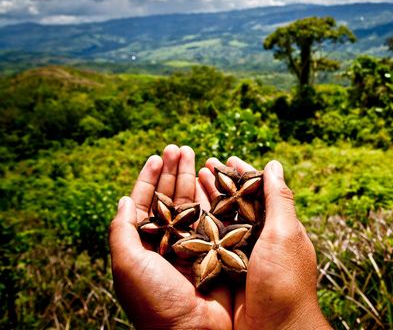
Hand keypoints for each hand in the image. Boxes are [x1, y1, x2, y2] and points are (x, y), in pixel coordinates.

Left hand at [109, 145, 231, 328]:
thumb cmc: (154, 300)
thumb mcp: (127, 264)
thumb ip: (122, 230)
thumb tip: (122, 200)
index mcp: (144, 245)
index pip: (145, 203)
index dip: (149, 179)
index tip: (156, 156)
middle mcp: (168, 242)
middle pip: (169, 198)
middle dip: (173, 172)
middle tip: (179, 148)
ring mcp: (193, 244)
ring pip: (191, 203)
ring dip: (191, 178)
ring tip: (194, 153)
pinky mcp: (215, 248)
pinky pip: (213, 216)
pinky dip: (212, 196)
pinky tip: (212, 178)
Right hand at [199, 156, 330, 329]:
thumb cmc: (284, 280)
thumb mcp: (285, 233)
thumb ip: (279, 198)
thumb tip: (274, 164)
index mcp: (278, 227)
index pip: (259, 191)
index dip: (243, 172)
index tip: (226, 157)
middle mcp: (260, 239)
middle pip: (237, 203)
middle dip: (220, 183)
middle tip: (202, 164)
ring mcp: (242, 256)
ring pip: (221, 220)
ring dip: (207, 199)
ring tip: (191, 180)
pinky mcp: (226, 272)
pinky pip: (210, 243)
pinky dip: (199, 226)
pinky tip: (185, 215)